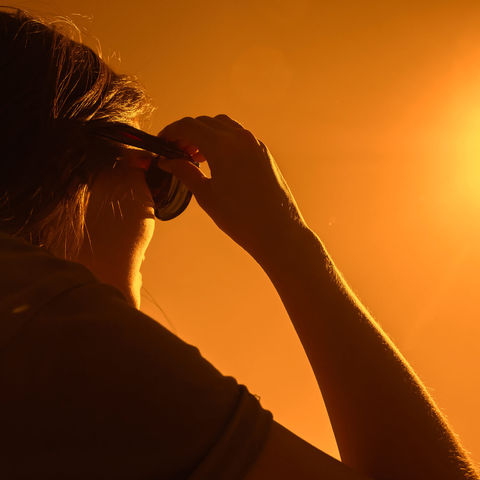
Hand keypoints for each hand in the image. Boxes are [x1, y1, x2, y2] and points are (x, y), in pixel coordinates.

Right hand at [156, 114, 309, 257]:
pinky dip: (222, 140)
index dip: (171, 132)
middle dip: (186, 133)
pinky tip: (216, 160)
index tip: (161, 143)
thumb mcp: (206, 195)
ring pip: (223, 125)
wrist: (278, 232)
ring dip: (205, 134)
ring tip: (195, 156)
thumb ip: (185, 172)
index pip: (188, 126)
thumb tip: (167, 162)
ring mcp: (254, 143)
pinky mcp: (263, 153)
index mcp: (222, 146)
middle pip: (205, 122)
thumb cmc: (241, 218)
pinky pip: (238, 136)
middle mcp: (240, 138)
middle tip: (175, 151)